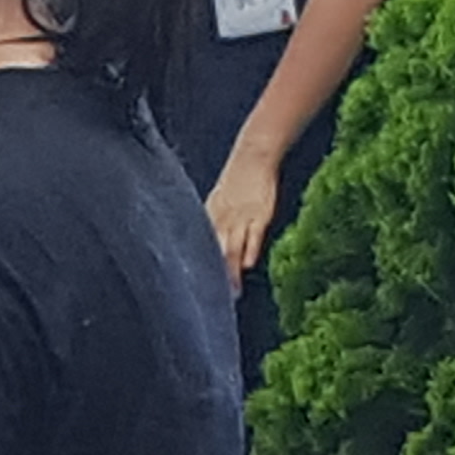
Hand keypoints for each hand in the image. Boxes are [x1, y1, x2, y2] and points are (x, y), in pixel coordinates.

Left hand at [205, 147, 282, 278]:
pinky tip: (248, 266)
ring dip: (231, 270)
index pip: (201, 246)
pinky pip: (253, 236)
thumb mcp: (219, 199)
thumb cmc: (237, 179)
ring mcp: (241, 218)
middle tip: (212, 298)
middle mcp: (222, 219)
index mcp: (210, 216)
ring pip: (232, 248)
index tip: (195, 287)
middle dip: (213, 275)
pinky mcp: (259, 215)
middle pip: (215, 252)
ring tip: (231, 290)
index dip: (198, 266)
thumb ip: (215, 220)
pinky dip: (250, 250)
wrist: (253, 156)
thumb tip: (211, 240)